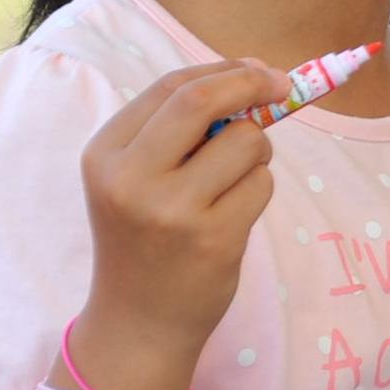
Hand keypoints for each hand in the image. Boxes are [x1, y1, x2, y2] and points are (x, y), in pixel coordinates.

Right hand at [78, 60, 286, 369]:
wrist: (138, 320)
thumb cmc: (146, 237)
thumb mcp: (138, 178)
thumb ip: (183, 128)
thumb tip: (258, 72)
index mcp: (105, 154)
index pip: (170, 87)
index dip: (223, 70)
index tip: (259, 69)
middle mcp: (131, 179)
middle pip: (202, 100)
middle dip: (252, 83)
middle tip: (283, 86)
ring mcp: (172, 210)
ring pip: (246, 142)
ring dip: (257, 153)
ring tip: (234, 183)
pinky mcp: (213, 238)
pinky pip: (262, 184)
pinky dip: (259, 189)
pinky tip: (233, 216)